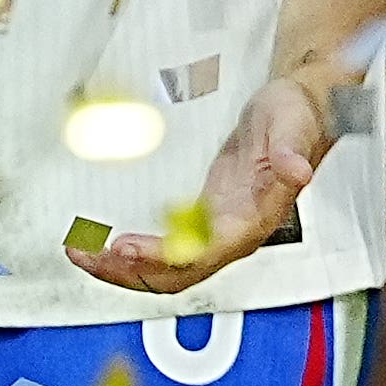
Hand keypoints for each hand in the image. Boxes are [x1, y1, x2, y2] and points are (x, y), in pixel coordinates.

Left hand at [80, 72, 335, 293]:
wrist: (303, 111)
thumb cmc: (298, 115)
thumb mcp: (293, 122)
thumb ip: (292, 148)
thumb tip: (298, 172)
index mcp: (256, 218)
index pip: (205, 253)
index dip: (164, 257)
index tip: (126, 248)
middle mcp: (235, 235)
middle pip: (177, 274)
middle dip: (129, 272)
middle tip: (86, 253)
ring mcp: (219, 231)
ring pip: (166, 271)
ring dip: (123, 270)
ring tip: (82, 253)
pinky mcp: (205, 221)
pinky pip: (165, 252)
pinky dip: (132, 255)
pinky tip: (106, 244)